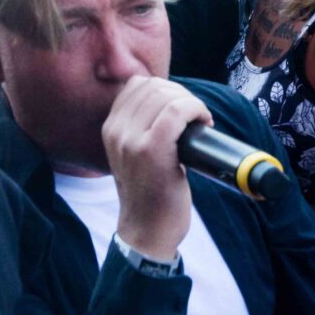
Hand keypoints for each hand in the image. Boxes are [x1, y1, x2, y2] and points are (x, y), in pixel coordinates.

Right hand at [101, 75, 207, 263]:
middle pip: (154, 86)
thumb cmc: (150, 193)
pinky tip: (204, 123)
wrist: (147, 230)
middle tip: (195, 117)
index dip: (166, 88)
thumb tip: (170, 98)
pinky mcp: (151, 151)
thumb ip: (141, 127)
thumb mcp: (133, 155)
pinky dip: (196, 110)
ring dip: (191, 103)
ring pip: (166, 95)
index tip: (180, 108)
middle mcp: (116, 131)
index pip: (137, 84)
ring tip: (200, 122)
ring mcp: (132, 140)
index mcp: (110, 128)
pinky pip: (177, 111)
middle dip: (181, 94)